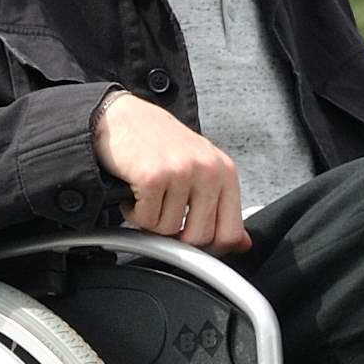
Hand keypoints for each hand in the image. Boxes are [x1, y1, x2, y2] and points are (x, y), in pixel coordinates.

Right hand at [92, 91, 248, 253]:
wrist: (121, 116)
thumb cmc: (159, 143)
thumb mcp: (201, 169)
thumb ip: (222, 206)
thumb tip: (242, 244)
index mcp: (225, 172)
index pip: (230, 233)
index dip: (208, 247)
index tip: (191, 238)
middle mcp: (208, 170)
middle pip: (198, 238)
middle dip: (174, 234)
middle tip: (163, 211)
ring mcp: (181, 173)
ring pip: (167, 230)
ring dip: (150, 219)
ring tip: (148, 194)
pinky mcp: (153, 177)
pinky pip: (145, 220)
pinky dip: (133, 213)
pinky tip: (134, 191)